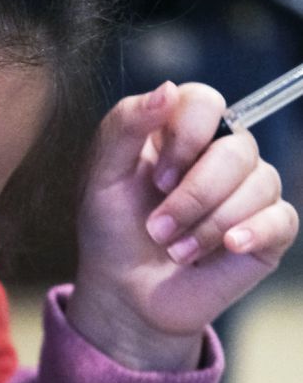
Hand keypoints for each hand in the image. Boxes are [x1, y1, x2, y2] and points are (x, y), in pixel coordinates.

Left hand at [69, 80, 297, 370]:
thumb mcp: (102, 177)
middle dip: (193, 196)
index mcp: (182, 132)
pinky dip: (252, 232)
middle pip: (236, 148)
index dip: (186, 137)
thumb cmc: (112, 232)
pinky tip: (227, 248)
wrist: (124, 293)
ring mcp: (250, 190)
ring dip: (208, 225)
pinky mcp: (268, 230)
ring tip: (176, 252)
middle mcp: (223, 154)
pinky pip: (281, 218)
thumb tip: (167, 89)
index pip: (206, 101)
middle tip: (156, 229)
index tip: (156, 180)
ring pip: (258, 184)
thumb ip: (125, 126)